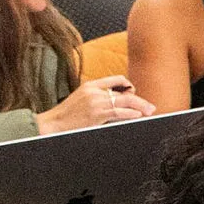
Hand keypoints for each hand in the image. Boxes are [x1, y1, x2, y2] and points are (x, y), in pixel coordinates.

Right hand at [38, 75, 153, 135]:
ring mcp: (96, 102)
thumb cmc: (66, 116)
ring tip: (149, 111)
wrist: (52, 124)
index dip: (129, 86)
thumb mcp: (81, 99)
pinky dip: (131, 113)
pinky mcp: (97, 114)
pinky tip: (137, 115)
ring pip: (125, 100)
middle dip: (140, 99)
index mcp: (90, 85)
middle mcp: (94, 91)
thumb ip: (97, 97)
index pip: (116, 79)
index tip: (135, 94)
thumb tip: (114, 102)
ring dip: (140, 106)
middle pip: (124, 91)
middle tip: (150, 107)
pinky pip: (119, 111)